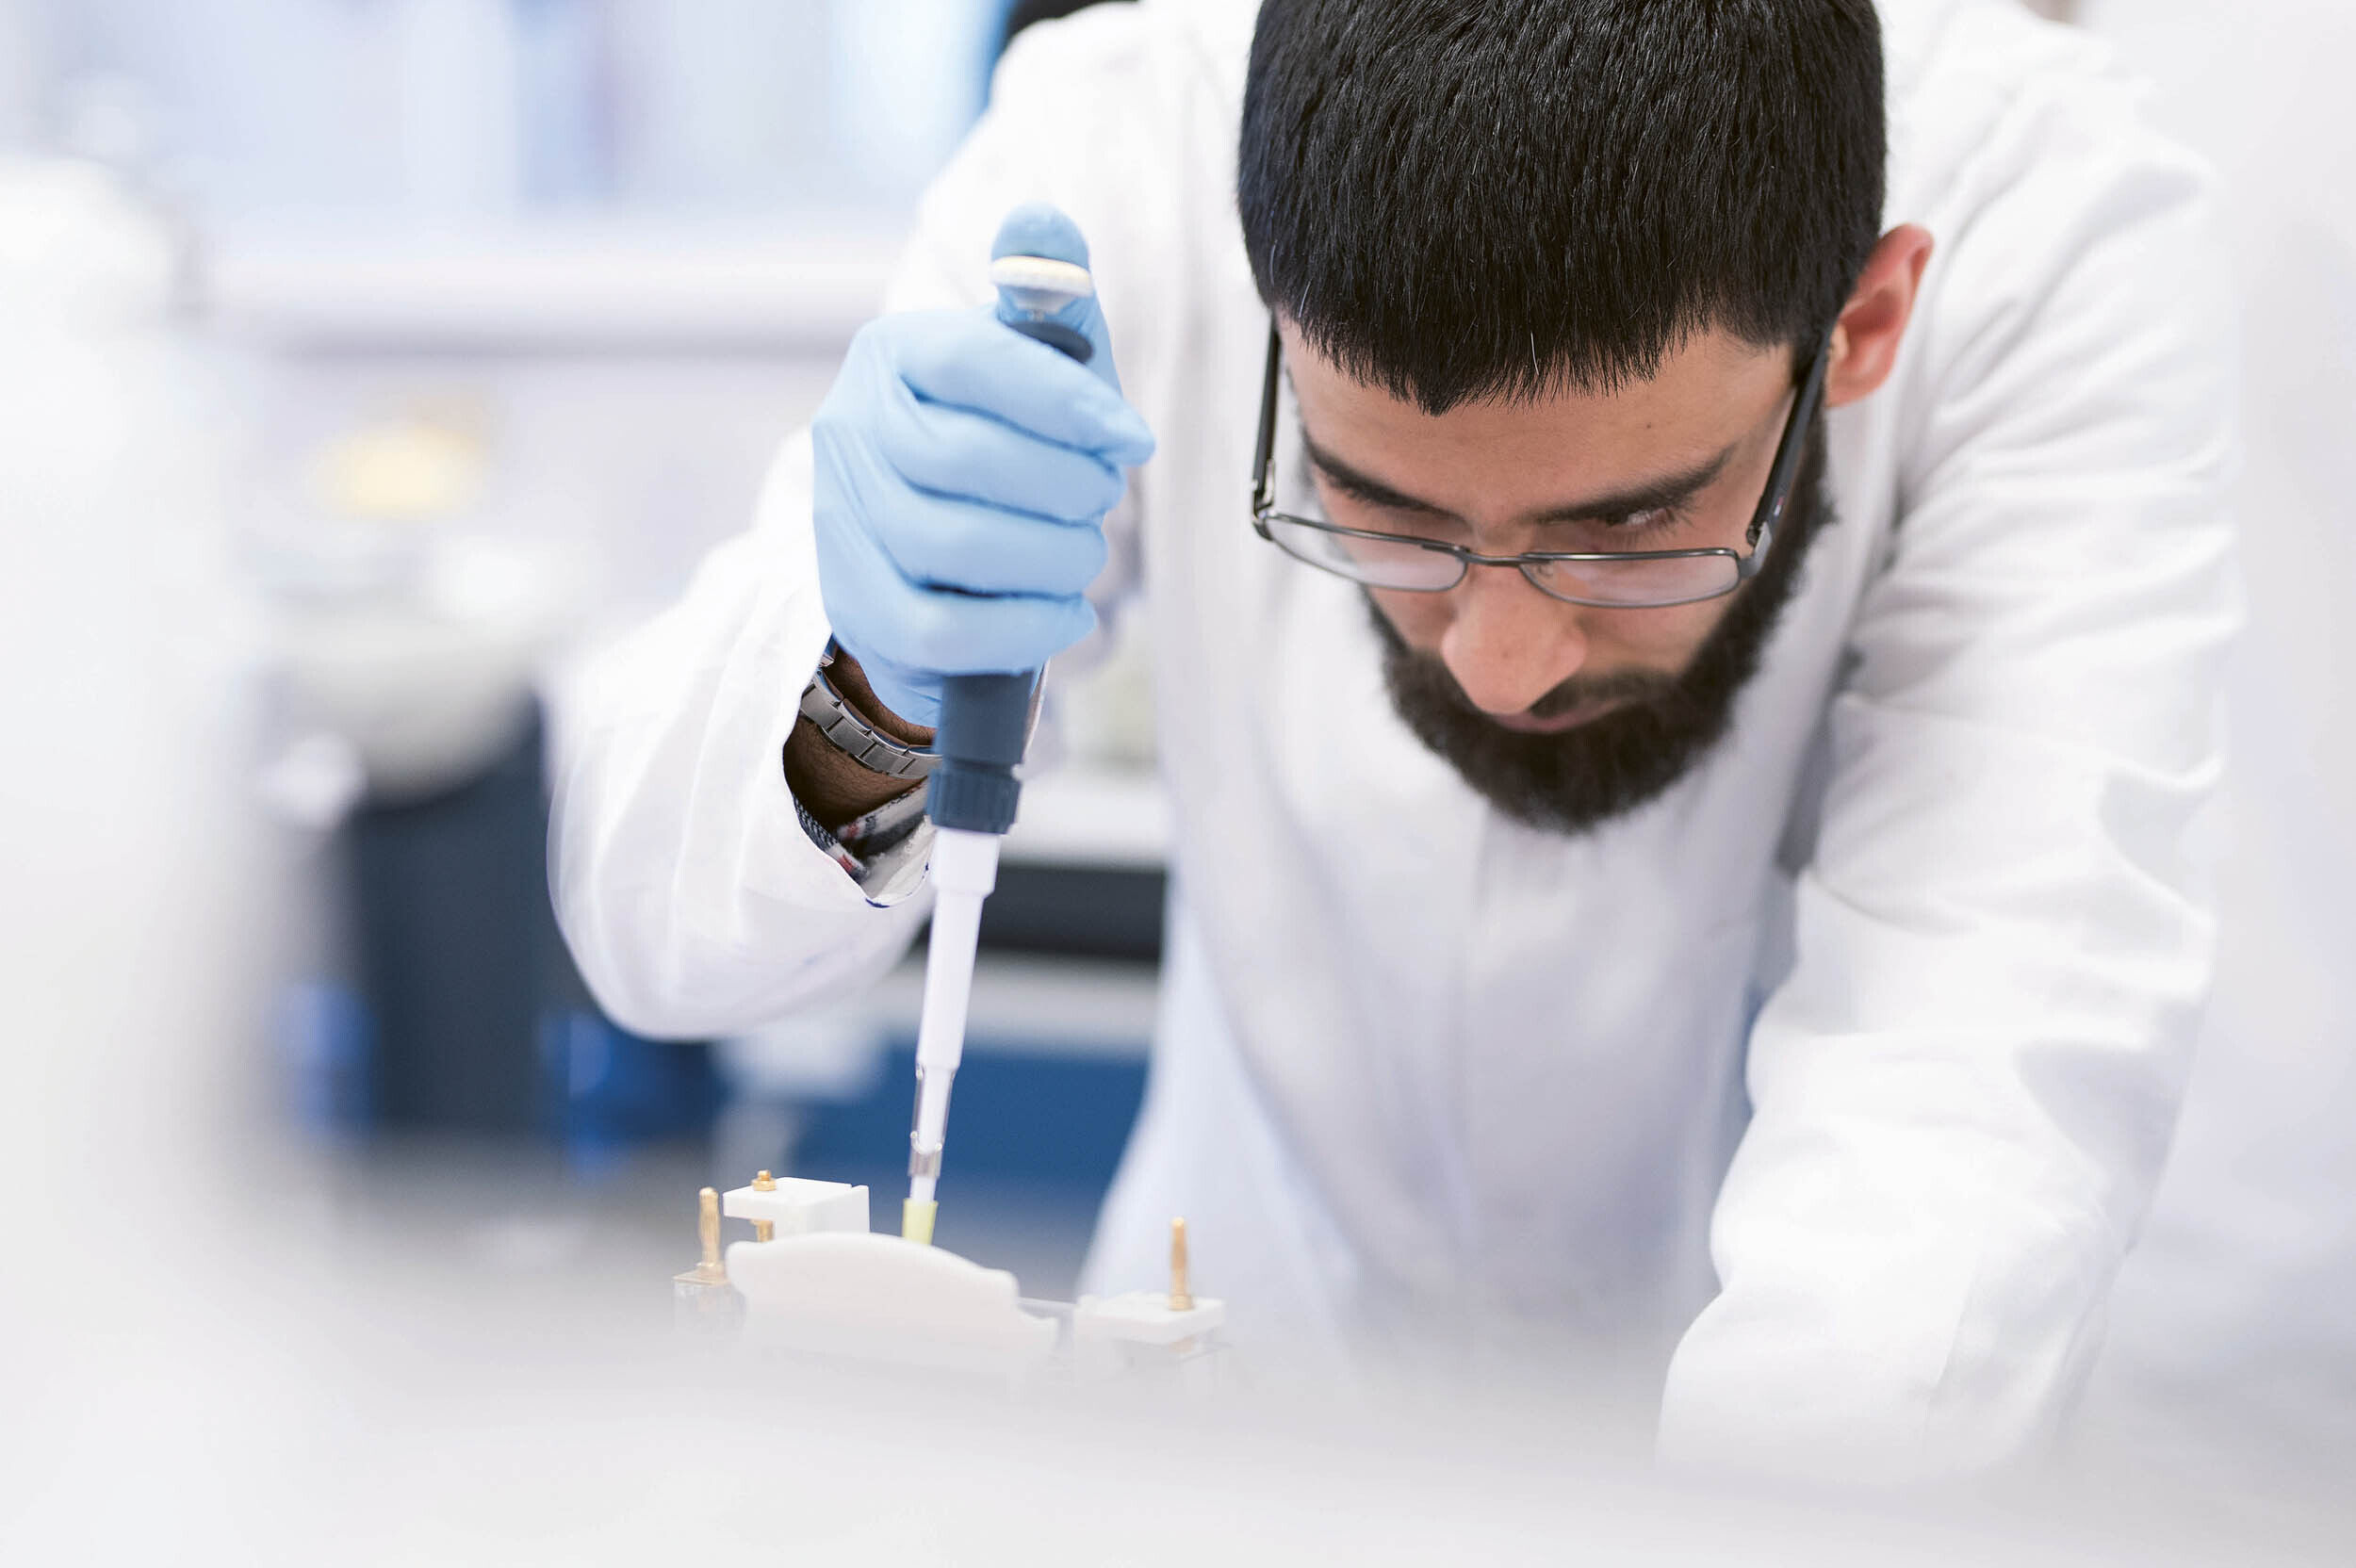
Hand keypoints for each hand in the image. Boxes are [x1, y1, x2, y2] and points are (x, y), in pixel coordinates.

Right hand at [809, 207, 1155, 727]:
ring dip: (1051, 556)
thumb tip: (1040, 221)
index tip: (1134, 438)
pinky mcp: (857, 606)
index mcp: (894, 352)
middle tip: (1104, 497)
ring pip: (954, 547)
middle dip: (1064, 486)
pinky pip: (942, 632)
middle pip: (963, 460)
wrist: (943, 559)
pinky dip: (1023, 627)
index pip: (974, 363)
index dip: (1066, 402)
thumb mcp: (1039, 361)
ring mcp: (843, 522)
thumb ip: (1049, 292)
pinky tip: (1065, 612)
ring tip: (1083, 553)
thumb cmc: (1008, 441)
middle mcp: (848, 429)